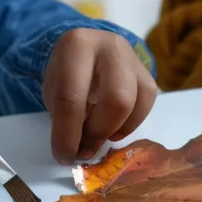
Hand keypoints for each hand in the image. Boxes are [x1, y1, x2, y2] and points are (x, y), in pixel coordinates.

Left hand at [43, 29, 158, 163]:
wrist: (86, 50)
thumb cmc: (67, 73)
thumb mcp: (55, 89)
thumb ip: (64, 117)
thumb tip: (79, 152)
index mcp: (77, 45)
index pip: (72, 98)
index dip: (68, 135)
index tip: (65, 156)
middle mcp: (110, 46)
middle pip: (116, 99)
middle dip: (98, 133)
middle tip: (85, 149)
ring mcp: (133, 58)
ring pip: (135, 103)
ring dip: (115, 130)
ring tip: (98, 136)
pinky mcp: (147, 72)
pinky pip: (147, 104)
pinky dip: (130, 124)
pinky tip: (114, 128)